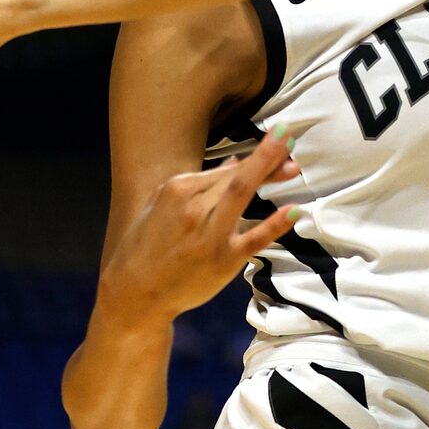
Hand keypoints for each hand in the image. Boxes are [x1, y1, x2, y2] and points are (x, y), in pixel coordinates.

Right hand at [100, 130, 300, 326]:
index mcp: (177, 189)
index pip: (225, 169)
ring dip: (268, 174)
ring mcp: (209, 234)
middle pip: (236, 177)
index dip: (254, 155)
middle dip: (266, 156)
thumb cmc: (148, 246)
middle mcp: (193, 207)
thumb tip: (234, 164)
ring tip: (292, 163)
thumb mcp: (163, 206)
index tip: (277, 140)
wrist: (135, 292)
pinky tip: (293, 210)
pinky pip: (253, 238)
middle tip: (290, 137)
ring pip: (241, 196)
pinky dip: (274, 224)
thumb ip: (199, 185)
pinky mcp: (222, 260)